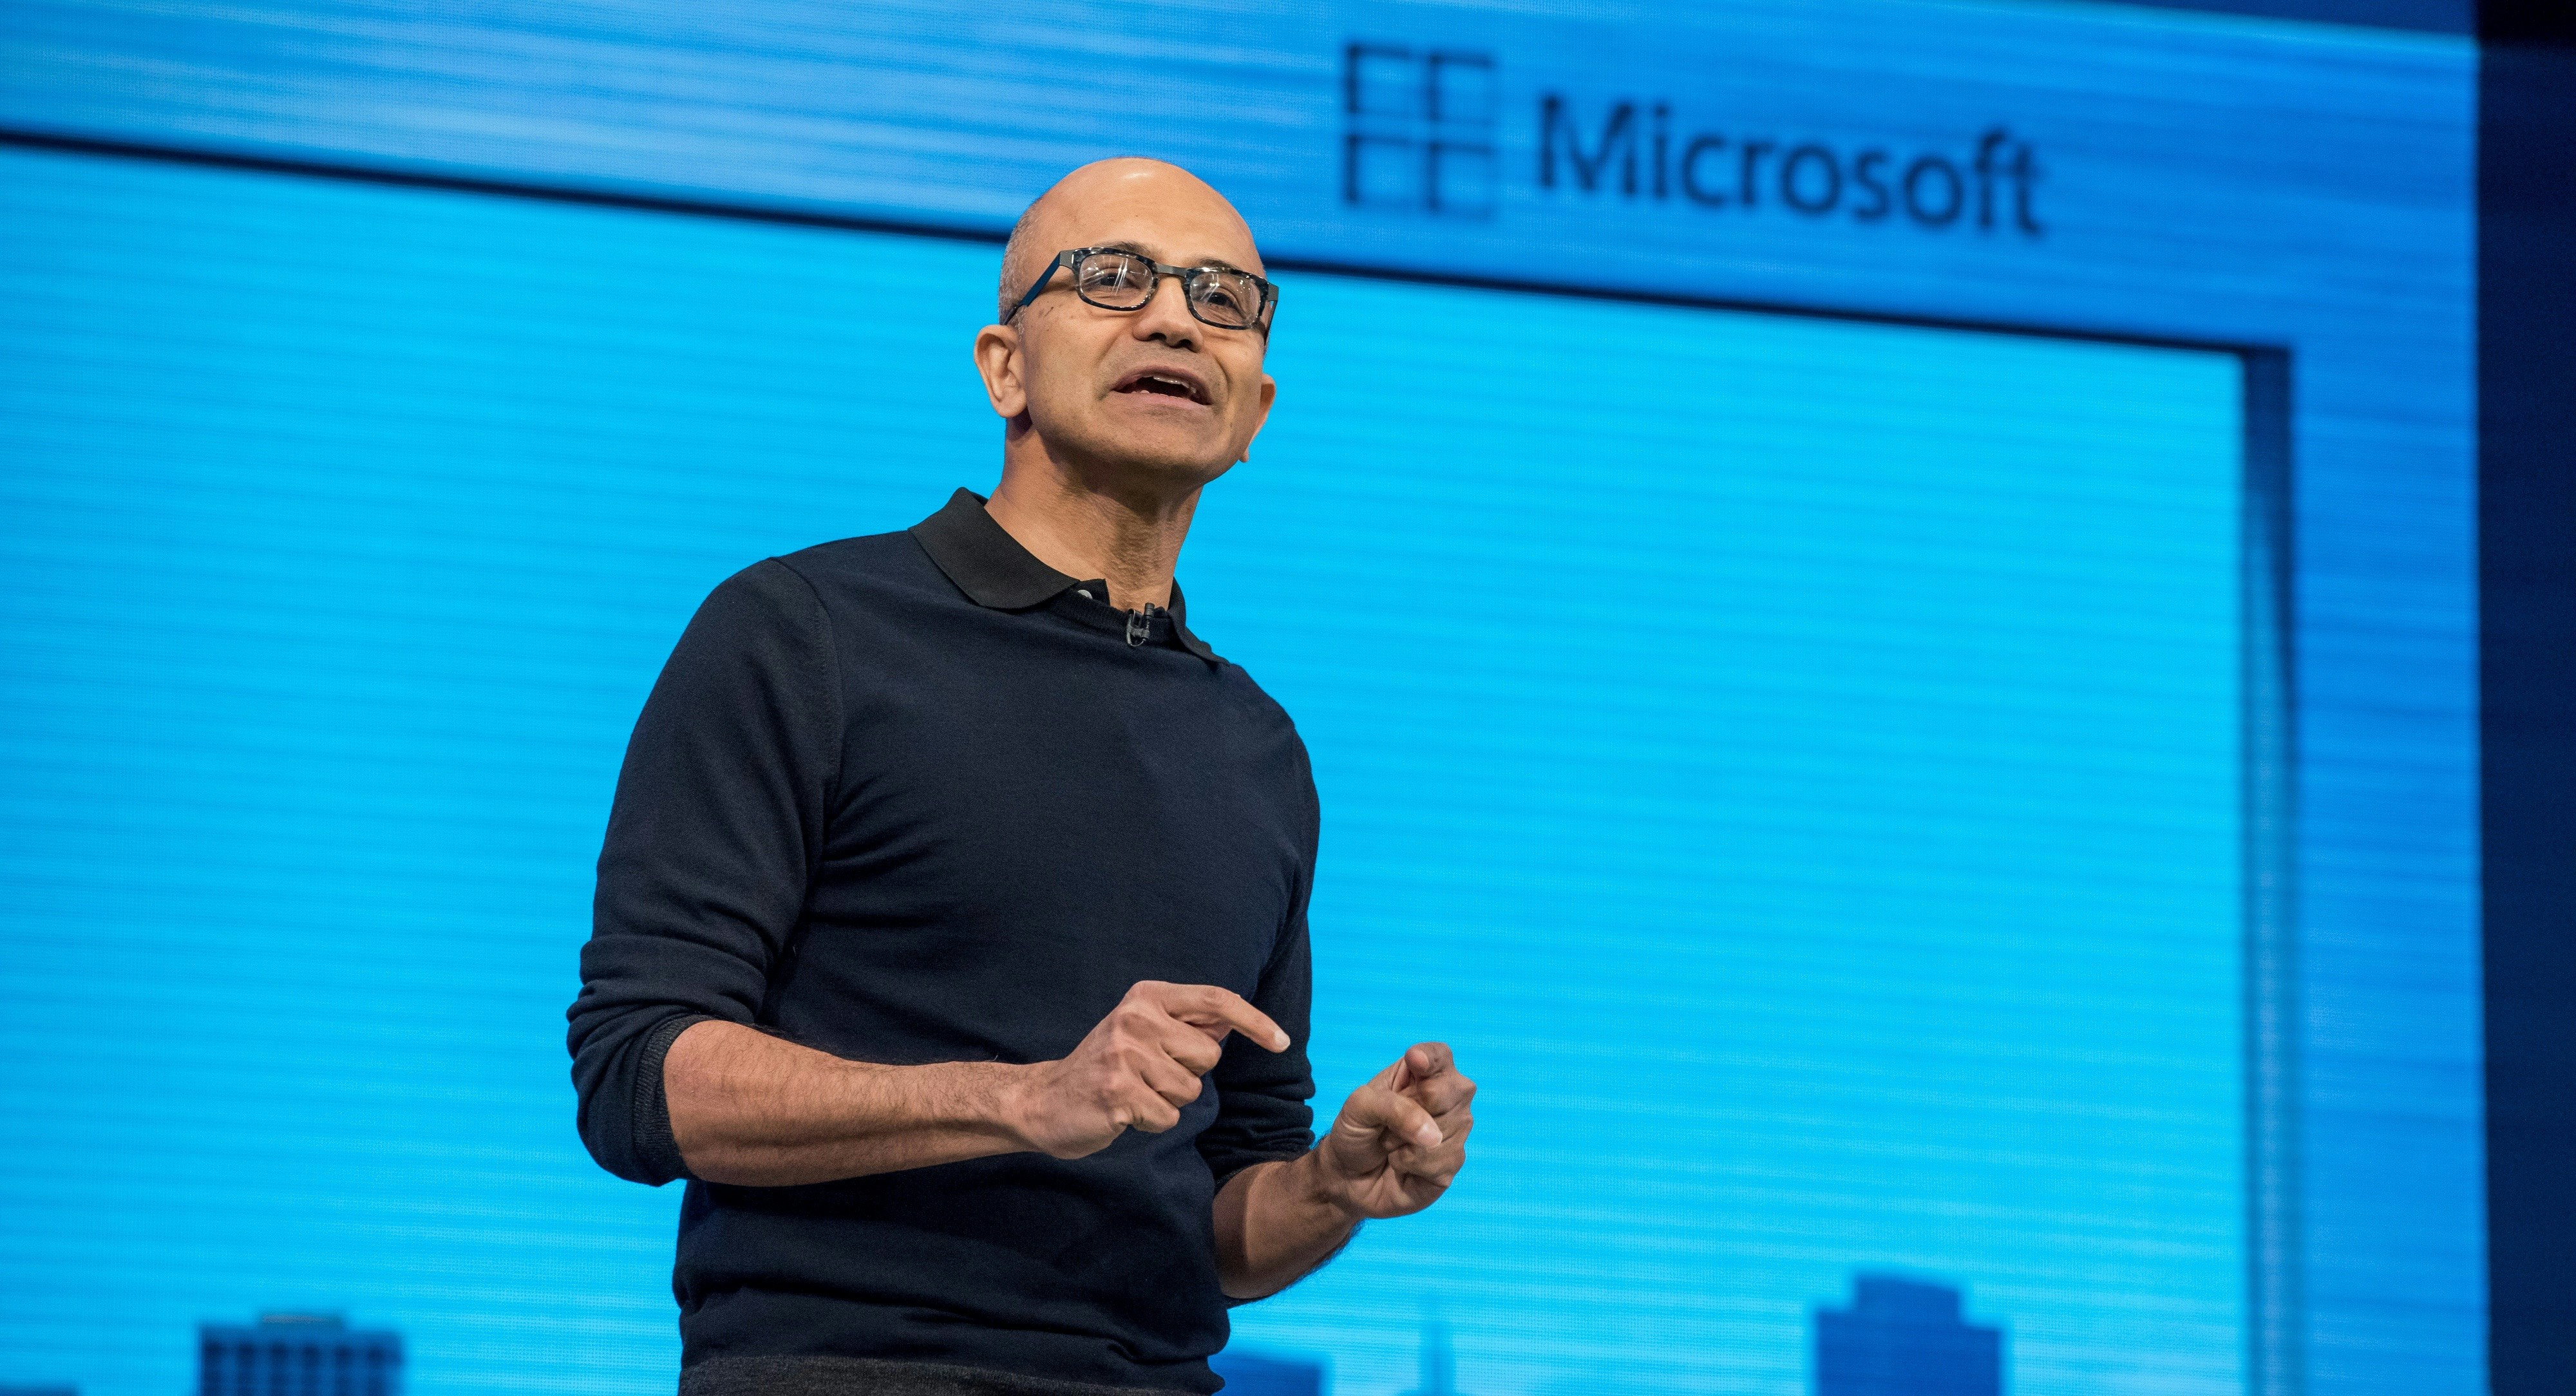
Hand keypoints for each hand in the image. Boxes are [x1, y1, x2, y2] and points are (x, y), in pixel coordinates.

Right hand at [1007, 980, 1288, 1158]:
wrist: (1045, 1101)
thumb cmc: (1105, 1068)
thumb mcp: (1143, 1032)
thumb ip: (1186, 1024)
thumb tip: (1233, 1021)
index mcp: (1147, 997)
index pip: (1216, 1000)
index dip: (1255, 1021)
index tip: (1282, 1042)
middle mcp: (1136, 1018)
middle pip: (1208, 1055)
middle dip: (1188, 1074)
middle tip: (1149, 1075)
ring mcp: (1125, 1054)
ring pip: (1190, 1090)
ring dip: (1168, 1102)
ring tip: (1135, 1094)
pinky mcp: (1118, 1091)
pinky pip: (1168, 1116)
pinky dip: (1152, 1123)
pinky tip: (1125, 1113)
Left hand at [1310, 1042, 1474, 1218]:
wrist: (1348, 1177)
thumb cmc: (1356, 1132)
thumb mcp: (1359, 1107)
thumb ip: (1394, 1107)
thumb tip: (1433, 1134)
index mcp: (1422, 1072)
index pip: (1439, 1055)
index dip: (1431, 1058)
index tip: (1415, 1060)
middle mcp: (1447, 1096)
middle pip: (1450, 1092)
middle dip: (1409, 1112)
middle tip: (1388, 1124)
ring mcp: (1454, 1129)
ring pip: (1443, 1131)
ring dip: (1405, 1144)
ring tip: (1394, 1145)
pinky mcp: (1452, 1162)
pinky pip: (1440, 1161)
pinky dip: (1411, 1165)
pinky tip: (1404, 1165)